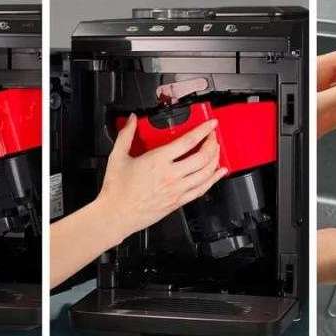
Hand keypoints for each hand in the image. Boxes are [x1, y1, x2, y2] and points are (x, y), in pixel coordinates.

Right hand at [94, 113, 227, 244]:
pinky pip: (202, 189)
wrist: (117, 215)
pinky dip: (213, 179)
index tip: (210, 124)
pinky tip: (218, 173)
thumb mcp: (117, 157)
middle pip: (202, 157)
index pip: (188, 142)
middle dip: (212, 143)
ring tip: (216, 150)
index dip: (203, 130)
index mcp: (157, 161)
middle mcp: (171, 175)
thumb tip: (132, 120)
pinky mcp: (178, 201)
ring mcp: (177, 190)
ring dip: (215, 160)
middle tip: (212, 136)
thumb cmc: (117, 190)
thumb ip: (126, 135)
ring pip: (205, 173)